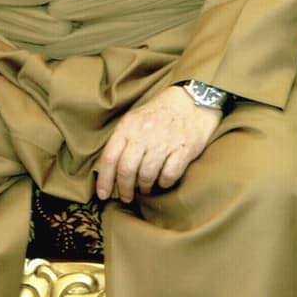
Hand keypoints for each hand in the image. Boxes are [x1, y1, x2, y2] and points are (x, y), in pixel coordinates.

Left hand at [95, 85, 221, 201]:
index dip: (104, 180)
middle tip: (127, 196)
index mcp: (128, 126)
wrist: (193, 100)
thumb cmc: (160, 112)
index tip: (103, 194)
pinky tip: (163, 181)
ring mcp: (165, 142)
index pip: (109, 158)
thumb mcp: (135, 118)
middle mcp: (144, 134)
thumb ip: (123, 140)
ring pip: (146, 175)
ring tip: (145, 188)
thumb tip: (111, 171)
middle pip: (126, 170)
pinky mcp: (184, 149)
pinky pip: (169, 175)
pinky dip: (164, 183)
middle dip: (124, 188)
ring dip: (144, 187)